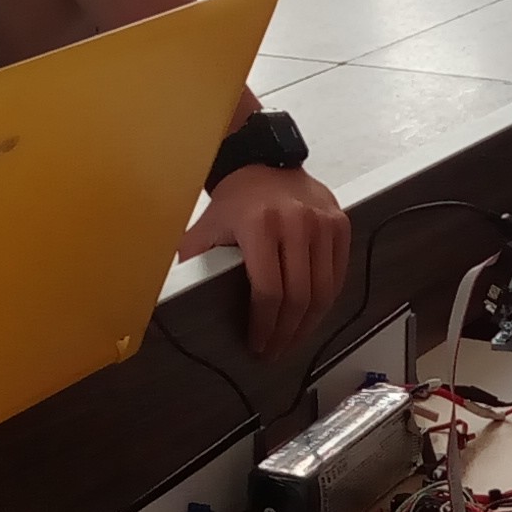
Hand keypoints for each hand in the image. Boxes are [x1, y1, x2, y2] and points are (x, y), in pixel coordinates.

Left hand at [179, 164, 348, 358]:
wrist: (264, 162)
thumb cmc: (237, 199)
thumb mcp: (208, 225)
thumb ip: (194, 258)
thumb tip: (170, 294)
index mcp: (260, 225)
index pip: (268, 291)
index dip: (265, 326)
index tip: (258, 344)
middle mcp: (297, 222)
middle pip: (298, 297)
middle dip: (286, 333)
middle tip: (275, 350)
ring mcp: (323, 223)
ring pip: (323, 291)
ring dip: (309, 323)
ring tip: (293, 339)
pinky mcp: (340, 224)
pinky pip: (337, 274)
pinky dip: (326, 300)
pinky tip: (311, 314)